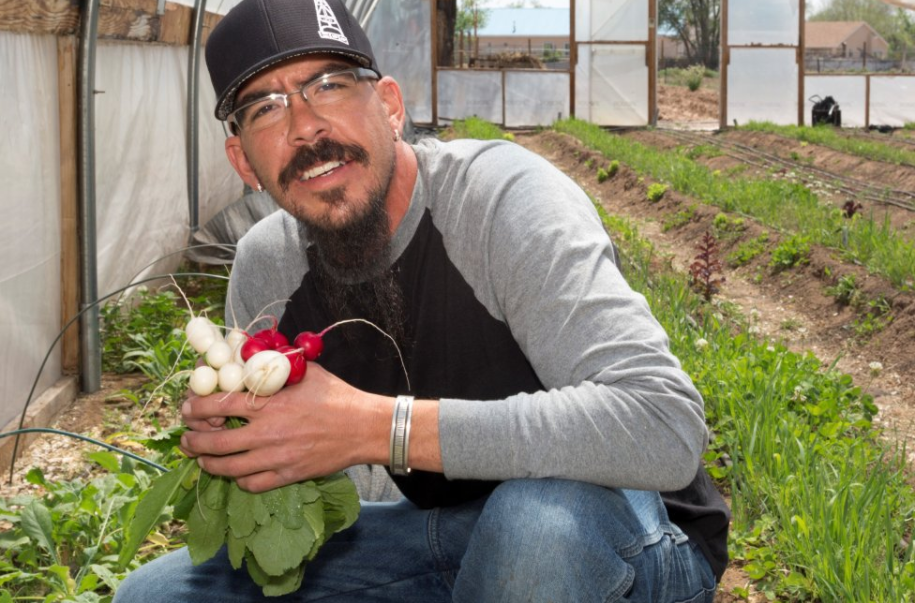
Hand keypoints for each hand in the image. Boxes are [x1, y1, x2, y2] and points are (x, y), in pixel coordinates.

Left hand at [180, 363, 387, 491]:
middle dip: (192, 441)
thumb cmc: (337, 395)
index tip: (188, 408)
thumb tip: (251, 351)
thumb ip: (275, 364)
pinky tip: (236, 473)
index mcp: (268, 404)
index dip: (195, 408)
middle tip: (187, 439)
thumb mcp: (305, 371)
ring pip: (228, 468)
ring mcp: (277, 458)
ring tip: (202, 458)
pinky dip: (238, 480)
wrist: (365, 427)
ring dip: (208, 464)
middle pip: (214, 443)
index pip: (217, 406)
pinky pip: (252, 485)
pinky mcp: (288, 475)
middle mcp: (267, 434)